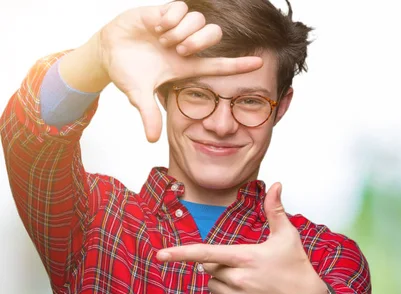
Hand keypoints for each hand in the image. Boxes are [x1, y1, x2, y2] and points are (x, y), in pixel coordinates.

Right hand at [95, 1, 262, 141]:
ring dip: (181, 30)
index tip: (259, 63)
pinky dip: (170, 17)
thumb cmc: (127, 72)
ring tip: (162, 39)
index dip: (239, 65)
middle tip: (178, 50)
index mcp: (186, 66)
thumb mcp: (138, 94)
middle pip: (214, 35)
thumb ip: (148, 114)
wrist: (107, 51)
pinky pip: (180, 7)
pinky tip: (156, 26)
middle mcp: (186, 45)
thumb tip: (152, 140)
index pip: (219, 65)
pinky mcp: (164, 12)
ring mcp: (177, 28)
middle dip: (199, 41)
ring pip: (199, 19)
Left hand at [156, 183, 327, 293]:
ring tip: (250, 280)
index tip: (160, 255)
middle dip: (221, 264)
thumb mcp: (287, 236)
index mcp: (246, 257)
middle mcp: (239, 280)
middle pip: (210, 268)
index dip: (181, 253)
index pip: (207, 254)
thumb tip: (276, 184)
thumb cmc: (297, 266)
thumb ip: (275, 210)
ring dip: (223, 281)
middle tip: (245, 264)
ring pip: (213, 285)